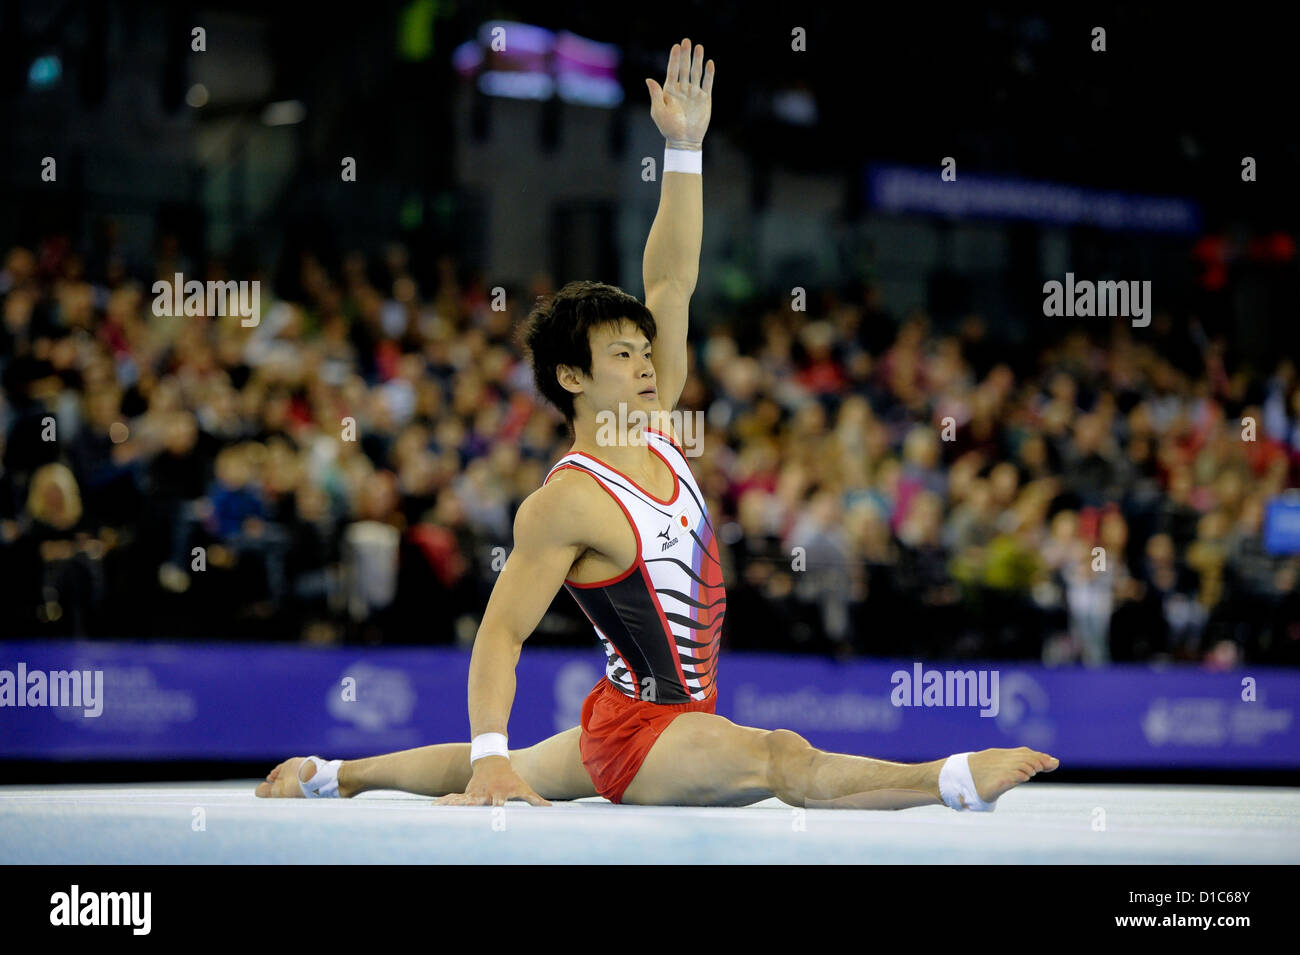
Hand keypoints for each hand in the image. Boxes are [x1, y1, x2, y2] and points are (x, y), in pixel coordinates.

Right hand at [432, 756, 551, 806]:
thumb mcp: (523, 787)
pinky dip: (445, 803)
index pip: (498, 802)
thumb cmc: (510, 778)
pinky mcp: (466, 793)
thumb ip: (535, 799)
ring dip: (454, 806)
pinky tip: (434, 807)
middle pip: (479, 804)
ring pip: (463, 801)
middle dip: (474, 809)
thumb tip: (549, 807)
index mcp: (499, 794)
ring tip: (441, 810)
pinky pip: (454, 799)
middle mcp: (485, 794)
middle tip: (467, 813)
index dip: (498, 807)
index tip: (497, 810)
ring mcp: (474, 794)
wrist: (493, 761)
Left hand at [645, 37, 713, 147]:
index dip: (674, 58)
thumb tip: (649, 79)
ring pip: (696, 73)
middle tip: (687, 41)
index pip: (672, 71)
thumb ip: (656, 95)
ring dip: (698, 60)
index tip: (676, 46)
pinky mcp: (704, 99)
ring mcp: (694, 93)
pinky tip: (709, 63)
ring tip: (699, 47)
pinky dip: (709, 74)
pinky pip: (707, 83)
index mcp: (669, 91)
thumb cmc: (668, 128)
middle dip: (686, 55)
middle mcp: (682, 89)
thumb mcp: (658, 111)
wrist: (684, 140)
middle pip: (684, 68)